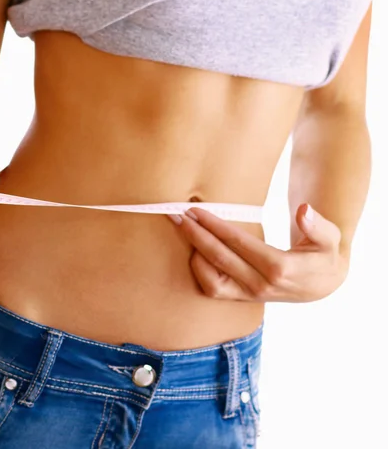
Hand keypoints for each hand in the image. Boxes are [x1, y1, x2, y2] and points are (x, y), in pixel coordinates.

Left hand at [168, 203, 348, 302]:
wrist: (322, 286)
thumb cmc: (322, 256)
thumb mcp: (329, 239)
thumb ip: (318, 225)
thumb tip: (305, 210)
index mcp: (281, 268)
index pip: (239, 243)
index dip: (216, 226)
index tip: (197, 210)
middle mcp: (261, 285)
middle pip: (220, 259)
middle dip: (196, 235)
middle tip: (179, 215)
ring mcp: (249, 295)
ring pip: (211, 280)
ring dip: (193, 254)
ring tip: (182, 229)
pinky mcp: (241, 298)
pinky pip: (213, 288)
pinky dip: (199, 271)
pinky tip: (193, 249)